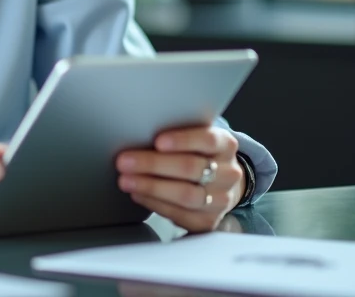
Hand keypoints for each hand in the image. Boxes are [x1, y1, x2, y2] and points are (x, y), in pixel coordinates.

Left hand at [115, 125, 242, 232]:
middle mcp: (228, 173)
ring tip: (127, 180)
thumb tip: (138, 133)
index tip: (157, 141)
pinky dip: (155, 204)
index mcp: (225, 145)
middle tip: (125, 161)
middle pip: (191, 168)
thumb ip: (176, 135)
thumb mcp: (194, 138)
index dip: (182, 140)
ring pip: (186, 195)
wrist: (220, 183)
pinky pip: (180, 215)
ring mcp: (222, 199)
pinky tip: (138, 194)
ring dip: (151, 187)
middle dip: (154, 164)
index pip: (207, 140)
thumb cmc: (198, 154)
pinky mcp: (209, 221)